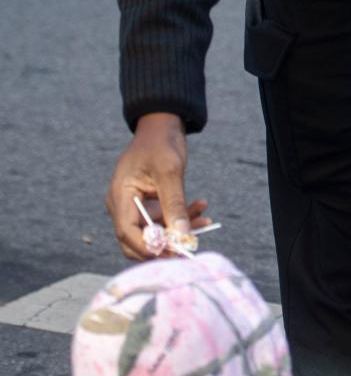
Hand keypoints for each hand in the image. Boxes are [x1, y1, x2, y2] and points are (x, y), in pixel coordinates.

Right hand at [106, 113, 208, 260]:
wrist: (162, 124)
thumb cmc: (161, 142)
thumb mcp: (170, 171)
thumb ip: (174, 203)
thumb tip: (182, 234)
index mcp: (119, 195)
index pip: (126, 232)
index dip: (148, 247)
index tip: (172, 251)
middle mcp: (123, 204)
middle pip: (137, 238)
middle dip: (164, 244)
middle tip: (189, 244)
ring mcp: (135, 204)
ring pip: (155, 231)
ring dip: (179, 229)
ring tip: (205, 220)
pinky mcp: (149, 202)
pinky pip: (164, 219)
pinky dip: (182, 217)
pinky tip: (201, 207)